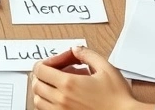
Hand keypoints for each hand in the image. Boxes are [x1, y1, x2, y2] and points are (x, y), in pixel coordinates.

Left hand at [31, 46, 151, 109]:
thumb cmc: (118, 98)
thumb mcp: (105, 68)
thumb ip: (87, 54)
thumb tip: (76, 50)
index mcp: (69, 84)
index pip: (40, 70)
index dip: (44, 63)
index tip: (52, 63)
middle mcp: (61, 100)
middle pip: (36, 85)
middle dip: (43, 76)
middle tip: (54, 73)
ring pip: (38, 101)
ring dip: (43, 91)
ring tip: (56, 86)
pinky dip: (48, 104)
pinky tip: (61, 99)